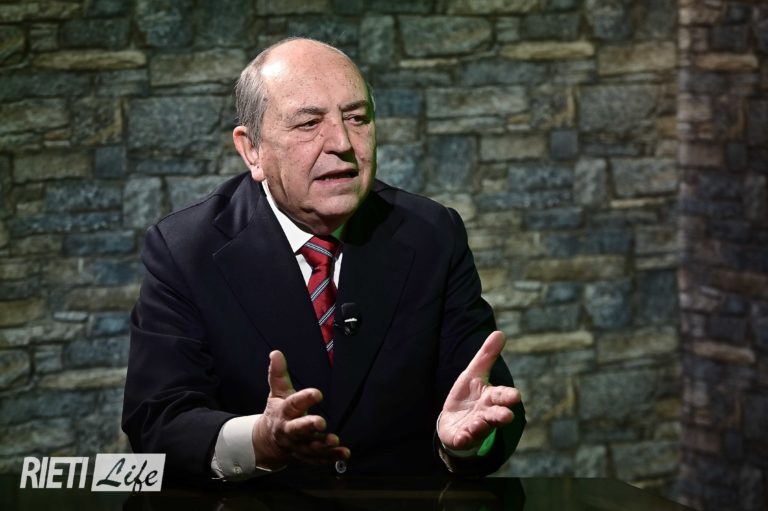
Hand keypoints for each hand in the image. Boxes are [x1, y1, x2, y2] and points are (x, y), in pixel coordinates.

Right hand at [251, 350, 349, 469]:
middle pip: (297, 429)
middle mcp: (289, 431)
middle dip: (308, 426)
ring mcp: (297, 446)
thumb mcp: (277, 392)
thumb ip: (278, 374)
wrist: (267, 442)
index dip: (304, 399)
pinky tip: (345, 453)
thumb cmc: (277, 412)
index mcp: (283, 412)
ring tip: (334, 441)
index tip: (317, 393)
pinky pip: (319, 459)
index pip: (292, 404)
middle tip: (321, 422)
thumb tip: (276, 353)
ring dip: (322, 445)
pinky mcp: (306, 457)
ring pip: (309, 447)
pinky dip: (332, 457)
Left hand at [438, 331, 520, 451]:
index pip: (502, 396)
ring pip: (481, 428)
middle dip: (501, 415)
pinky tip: (463, 436)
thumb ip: (486, 356)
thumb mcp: (474, 373)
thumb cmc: (469, 396)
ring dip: (481, 425)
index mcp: (491, 398)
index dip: (508, 396)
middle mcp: (486, 414)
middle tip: (507, 416)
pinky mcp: (462, 438)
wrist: (454, 423)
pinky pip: (464, 439)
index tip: (515, 396)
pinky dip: (465, 438)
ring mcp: (475, 428)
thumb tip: (500, 333)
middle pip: (496, 415)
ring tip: (478, 422)